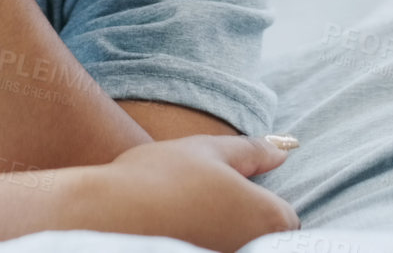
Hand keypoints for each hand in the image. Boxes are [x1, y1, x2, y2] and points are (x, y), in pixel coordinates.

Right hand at [76, 134, 299, 252]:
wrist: (106, 215)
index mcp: (268, 217)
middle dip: (243, 223)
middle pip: (263, 238)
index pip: (285, 217)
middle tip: (204, 206)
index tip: (228, 193)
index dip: (257, 202)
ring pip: (237, 245)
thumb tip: (282, 152)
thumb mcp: (209, 149)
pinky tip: (177, 232)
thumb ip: (252, 151)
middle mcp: (255, 248)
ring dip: (222, 234)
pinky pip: (214, 250)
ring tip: (186, 217)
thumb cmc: (159, 177)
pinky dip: (203, 243)